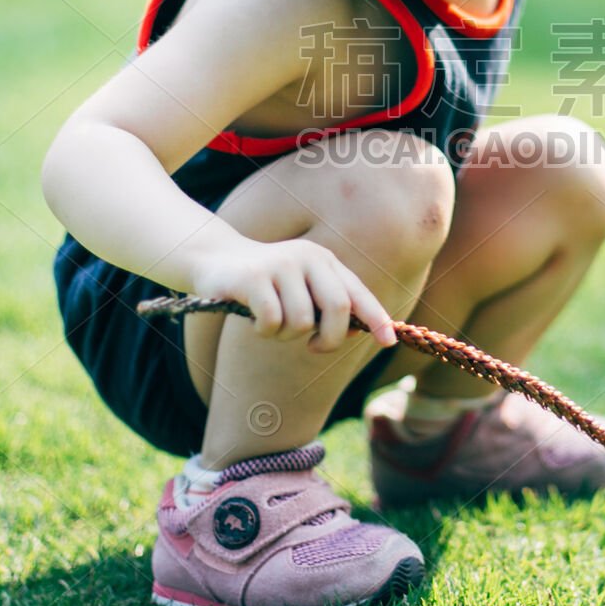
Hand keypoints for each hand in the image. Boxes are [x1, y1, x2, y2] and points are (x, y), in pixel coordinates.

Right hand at [183, 236, 397, 352]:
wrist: (215, 260)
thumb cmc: (265, 285)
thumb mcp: (300, 290)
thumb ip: (327, 306)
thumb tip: (360, 331)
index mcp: (324, 261)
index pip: (358, 293)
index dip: (376, 319)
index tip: (389, 342)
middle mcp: (308, 257)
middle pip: (338, 309)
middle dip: (330, 339)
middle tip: (314, 347)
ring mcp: (281, 265)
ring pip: (301, 322)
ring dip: (286, 336)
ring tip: (272, 324)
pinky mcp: (254, 276)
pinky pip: (272, 321)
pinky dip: (264, 330)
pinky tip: (253, 320)